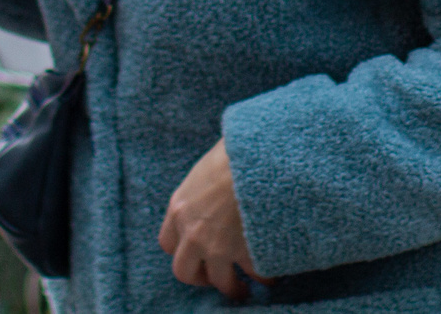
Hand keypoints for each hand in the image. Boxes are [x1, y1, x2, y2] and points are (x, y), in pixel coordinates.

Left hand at [160, 139, 264, 299]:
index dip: (182, 251)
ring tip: (245, 288)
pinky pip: (254, 273)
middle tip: (216, 278)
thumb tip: (213, 190)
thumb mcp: (204, 169)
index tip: (195, 254)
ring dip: (232, 287)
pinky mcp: (244, 251)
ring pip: (219, 281)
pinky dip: (264, 276)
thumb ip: (202, 190)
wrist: (258, 155)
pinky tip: (272, 273)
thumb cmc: (233, 151)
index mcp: (179, 208)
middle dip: (201, 278)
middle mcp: (193, 233)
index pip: (168, 243)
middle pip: (184, 271)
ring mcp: (217, 246)